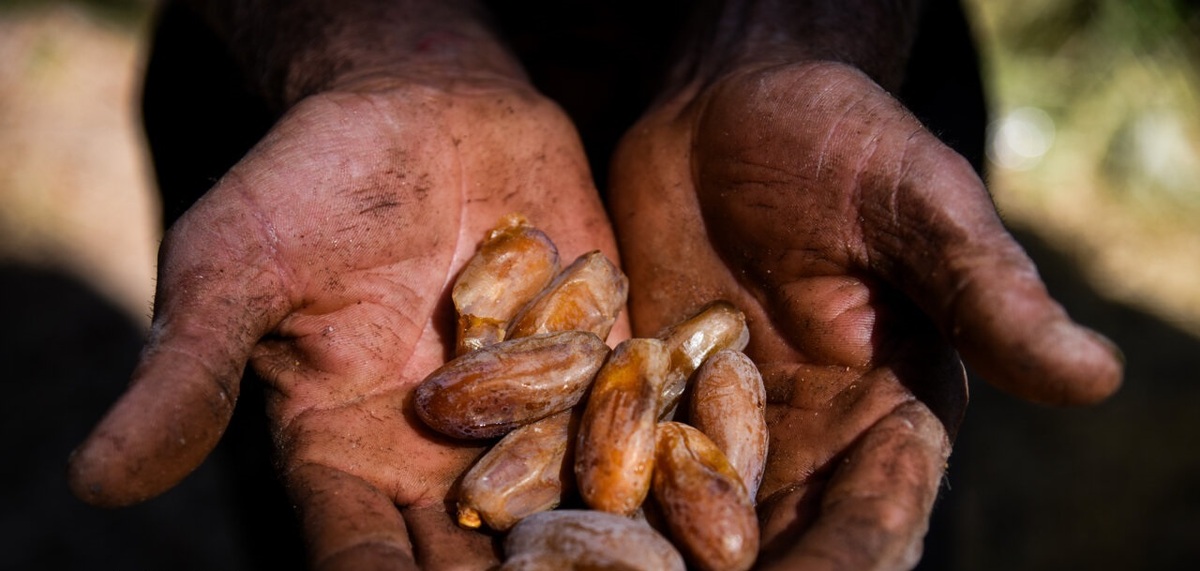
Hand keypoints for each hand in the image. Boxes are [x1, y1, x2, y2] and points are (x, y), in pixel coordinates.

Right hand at [68, 75, 622, 569]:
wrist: (418, 105)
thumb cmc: (308, 182)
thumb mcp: (237, 268)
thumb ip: (191, 371)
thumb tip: (95, 481)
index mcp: (347, 456)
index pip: (363, 556)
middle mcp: (444, 456)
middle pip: (481, 552)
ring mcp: (532, 413)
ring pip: (572, 501)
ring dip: (614, 544)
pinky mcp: (600, 358)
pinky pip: (638, 416)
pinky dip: (675, 452)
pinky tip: (715, 492)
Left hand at [610, 61, 1122, 568]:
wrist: (724, 111)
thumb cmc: (841, 141)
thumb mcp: (915, 205)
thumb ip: (983, 290)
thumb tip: (1098, 375)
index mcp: (890, 414)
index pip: (878, 513)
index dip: (848, 559)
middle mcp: (805, 442)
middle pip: (782, 543)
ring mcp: (714, 429)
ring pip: (694, 525)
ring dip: (657, 561)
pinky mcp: (641, 399)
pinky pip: (619, 465)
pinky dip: (591, 503)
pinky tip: (550, 529)